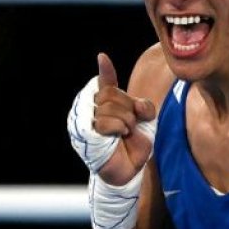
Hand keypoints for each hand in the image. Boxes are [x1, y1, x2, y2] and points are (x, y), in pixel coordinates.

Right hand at [68, 52, 157, 185]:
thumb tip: (137, 104)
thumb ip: (143, 106)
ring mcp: (85, 120)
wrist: (128, 171)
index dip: (105, 70)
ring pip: (110, 106)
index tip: (102, 57)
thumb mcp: (144, 123)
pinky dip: (118, 128)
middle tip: (131, 126)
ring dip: (125, 121)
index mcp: (105, 103)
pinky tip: (118, 136)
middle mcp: (91, 109)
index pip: (105, 82)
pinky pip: (106, 121)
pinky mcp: (84, 133)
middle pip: (112, 93)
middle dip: (129, 108)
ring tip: (124, 134)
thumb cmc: (133, 146)